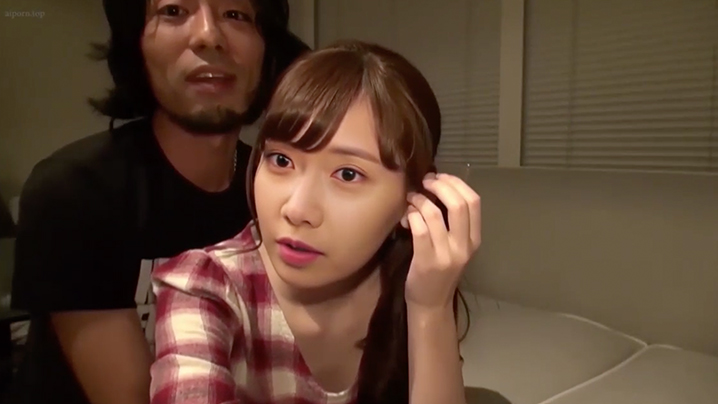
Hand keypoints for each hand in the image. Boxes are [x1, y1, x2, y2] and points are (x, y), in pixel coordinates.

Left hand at [403, 172, 480, 310]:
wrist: (431, 303)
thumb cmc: (440, 271)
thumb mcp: (455, 246)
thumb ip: (452, 222)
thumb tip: (438, 187)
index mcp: (474, 240)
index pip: (474, 202)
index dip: (456, 183)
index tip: (440, 177)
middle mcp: (464, 246)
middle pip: (458, 204)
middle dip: (439, 186)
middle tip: (425, 182)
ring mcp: (446, 255)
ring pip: (434, 214)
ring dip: (419, 200)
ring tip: (412, 199)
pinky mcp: (426, 261)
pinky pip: (419, 228)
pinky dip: (411, 216)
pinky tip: (406, 217)